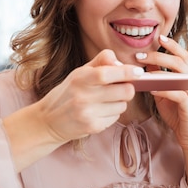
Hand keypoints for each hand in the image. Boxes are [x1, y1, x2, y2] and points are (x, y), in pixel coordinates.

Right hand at [4, 49, 144, 171]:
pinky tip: (99, 112)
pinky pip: (116, 117)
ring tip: (104, 102)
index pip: (107, 73)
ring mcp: (88, 113)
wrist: (48, 120)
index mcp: (80, 78)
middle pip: (125, 91)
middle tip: (120, 88)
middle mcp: (83, 96)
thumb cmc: (68, 93)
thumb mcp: (79, 73)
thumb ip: (100, 62)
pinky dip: (112, 114)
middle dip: (127, 88)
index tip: (139, 72)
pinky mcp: (92, 127)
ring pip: (123, 105)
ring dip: (119, 102)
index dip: (127, 72)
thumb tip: (119, 61)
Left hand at [135, 35, 187, 148]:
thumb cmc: (177, 114)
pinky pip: (178, 95)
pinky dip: (165, 90)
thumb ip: (158, 80)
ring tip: (143, 70)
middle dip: (160, 56)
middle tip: (140, 56)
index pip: (182, 55)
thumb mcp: (164, 93)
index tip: (157, 37)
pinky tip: (152, 88)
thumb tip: (144, 65)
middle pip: (180, 61)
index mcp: (186, 77)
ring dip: (161, 71)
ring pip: (180, 76)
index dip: (172, 45)